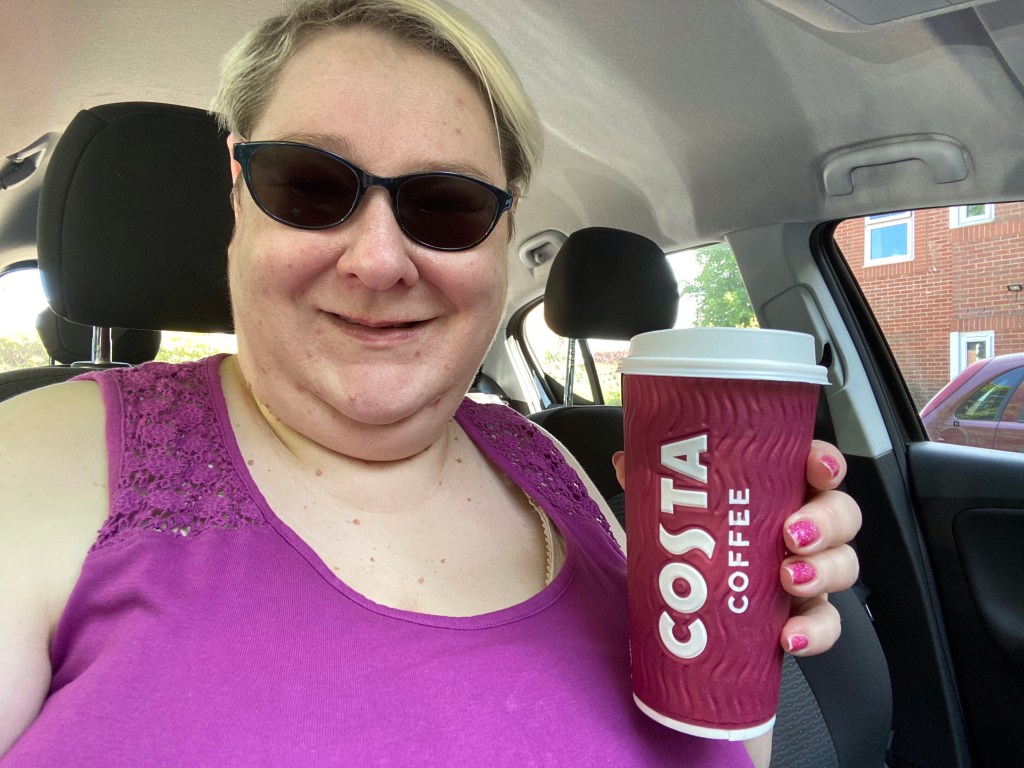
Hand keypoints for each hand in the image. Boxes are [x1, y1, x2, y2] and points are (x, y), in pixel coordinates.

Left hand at [611, 440, 861, 656]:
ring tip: (788, 579)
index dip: (825, 462)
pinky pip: (826, 623)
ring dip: (822, 571)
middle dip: (826, 521)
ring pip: (842, 565)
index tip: (815, 467)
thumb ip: (653, 482)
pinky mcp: (804, 615)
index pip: (815, 465)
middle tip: (791, 533)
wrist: (682, 605)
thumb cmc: (691, 543)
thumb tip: (626, 460)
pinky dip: (815, 631)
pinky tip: (791, 636)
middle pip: (841, 514)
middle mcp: (802, 526)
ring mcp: (808, 570)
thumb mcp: (670, 509)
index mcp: (779, 489)